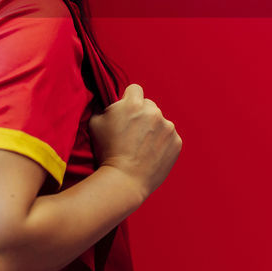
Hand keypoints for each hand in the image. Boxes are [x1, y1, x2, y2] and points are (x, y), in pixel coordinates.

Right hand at [88, 83, 180, 200]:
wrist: (124, 180)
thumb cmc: (106, 152)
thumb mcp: (95, 123)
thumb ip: (103, 106)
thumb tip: (106, 98)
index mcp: (133, 104)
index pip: (135, 89)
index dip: (129, 99)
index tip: (126, 112)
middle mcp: (153, 112)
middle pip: (149, 105)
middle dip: (142, 115)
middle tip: (132, 134)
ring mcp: (168, 127)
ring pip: (160, 122)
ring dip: (153, 130)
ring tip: (140, 148)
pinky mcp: (176, 142)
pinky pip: (169, 137)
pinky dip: (162, 143)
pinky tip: (150, 155)